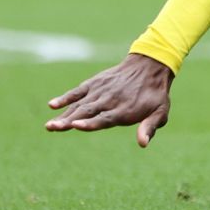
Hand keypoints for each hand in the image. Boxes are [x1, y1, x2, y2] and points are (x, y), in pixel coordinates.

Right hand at [45, 52, 174, 146]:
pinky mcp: (95, 83)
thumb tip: (143, 144)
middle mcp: (110, 100)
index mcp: (124, 110)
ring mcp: (101, 91)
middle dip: (69, 121)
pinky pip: (78, 91)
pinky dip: (66, 97)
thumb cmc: (154, 94)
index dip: (90, 123)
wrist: (150, 65)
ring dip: (64, 114)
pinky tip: (52, 104)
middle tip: (52, 128)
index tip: (76, 126)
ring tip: (49, 125)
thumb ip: (150, 127)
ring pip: (80, 104)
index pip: (105, 119)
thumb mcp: (160, 111)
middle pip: (87, 112)